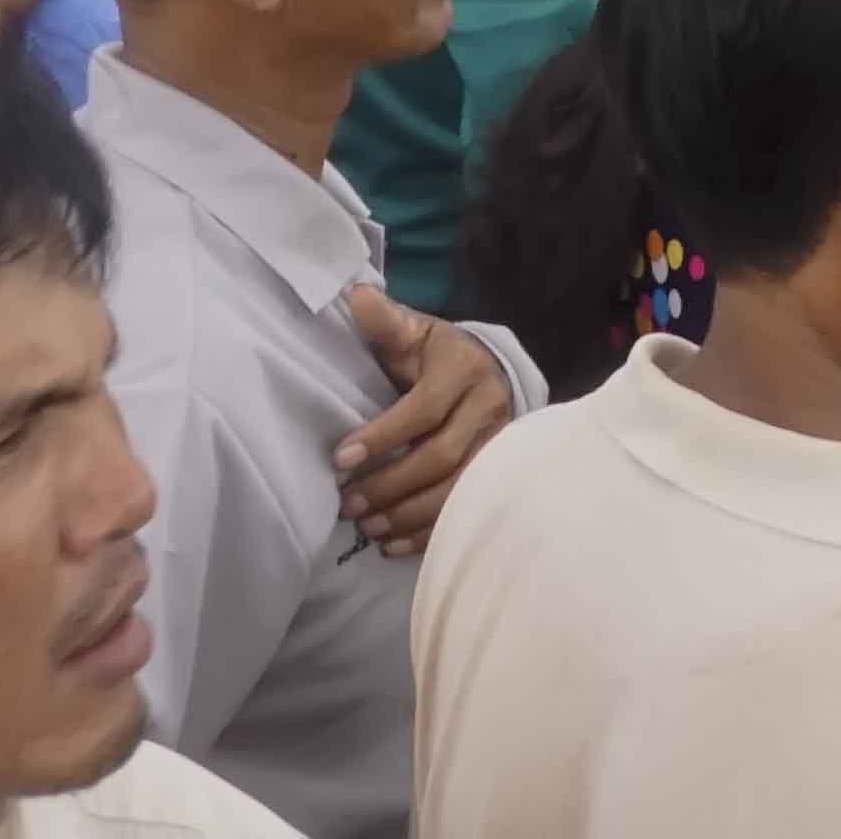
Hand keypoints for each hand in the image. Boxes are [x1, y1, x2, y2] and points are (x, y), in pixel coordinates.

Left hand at [333, 289, 519, 552]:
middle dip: (391, 484)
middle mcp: (489, 407)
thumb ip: (385, 322)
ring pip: (456, 489)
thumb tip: (354, 295)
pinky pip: (466, 509)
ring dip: (407, 514)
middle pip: (441, 456)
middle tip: (347, 504)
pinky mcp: (499, 474)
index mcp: (464, 368)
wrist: (489, 372)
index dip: (383, 436)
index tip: (341, 460)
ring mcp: (500, 444)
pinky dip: (428, 532)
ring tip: (366, 526)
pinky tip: (393, 545)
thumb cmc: (437, 355)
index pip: (424, 409)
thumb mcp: (415, 333)